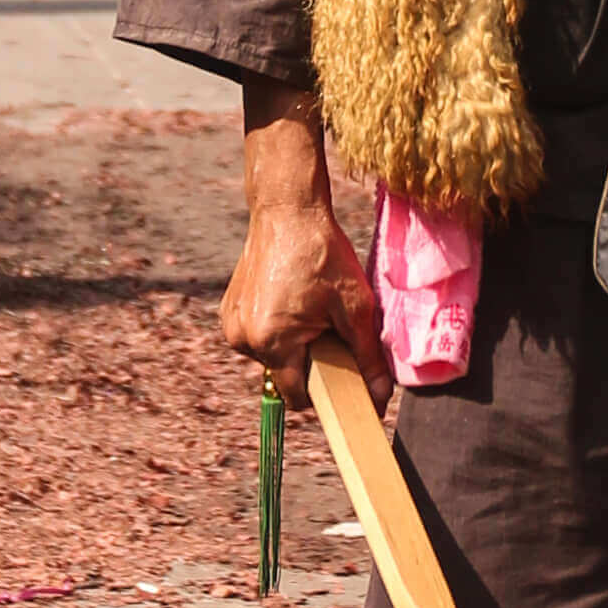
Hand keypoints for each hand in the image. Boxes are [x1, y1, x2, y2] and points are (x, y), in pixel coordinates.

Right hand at [221, 91, 387, 402]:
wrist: (286, 211)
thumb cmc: (323, 254)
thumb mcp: (355, 306)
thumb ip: (367, 357)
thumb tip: (379, 397)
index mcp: (272, 341)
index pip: (297, 397)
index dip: (323, 392)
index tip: (340, 373)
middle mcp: (244, 339)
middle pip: (284, 376)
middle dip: (308, 362)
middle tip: (326, 328)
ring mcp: (232, 325)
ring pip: (270, 357)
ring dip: (290, 346)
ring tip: (307, 310)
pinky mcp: (229, 311)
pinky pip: (257, 337)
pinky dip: (275, 329)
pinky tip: (289, 301)